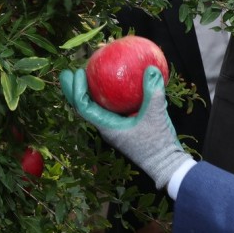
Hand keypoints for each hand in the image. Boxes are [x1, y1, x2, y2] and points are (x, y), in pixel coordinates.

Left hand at [60, 65, 191, 189]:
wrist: (166, 164)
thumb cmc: (158, 144)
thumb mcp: (156, 115)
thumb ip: (153, 92)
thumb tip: (151, 68)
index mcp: (107, 127)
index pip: (83, 107)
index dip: (76, 90)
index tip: (77, 73)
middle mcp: (106, 127)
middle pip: (82, 107)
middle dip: (72, 90)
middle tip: (67, 72)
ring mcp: (113, 128)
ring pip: (93, 108)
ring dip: (85, 93)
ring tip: (82, 75)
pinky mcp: (122, 127)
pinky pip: (108, 109)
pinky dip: (104, 96)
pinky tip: (112, 84)